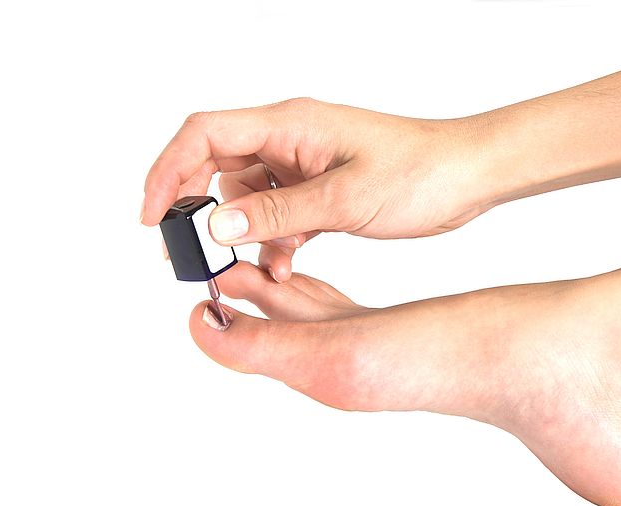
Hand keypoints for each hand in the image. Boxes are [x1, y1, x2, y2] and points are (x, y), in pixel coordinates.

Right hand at [141, 98, 496, 279]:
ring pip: (250, 198)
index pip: (204, 135)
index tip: (152, 217)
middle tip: (194, 254)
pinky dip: (276, 240)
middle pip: (218, 167)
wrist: (467, 177)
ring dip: (248, 234)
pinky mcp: (322, 190)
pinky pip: (280, 214)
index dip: (167, 172)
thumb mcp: (343, 199)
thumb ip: (277, 213)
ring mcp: (305, 164)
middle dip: (201, 211)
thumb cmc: (419, 172)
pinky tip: (286, 264)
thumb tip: (217, 226)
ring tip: (264, 266)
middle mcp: (290, 140)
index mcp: (290, 124)